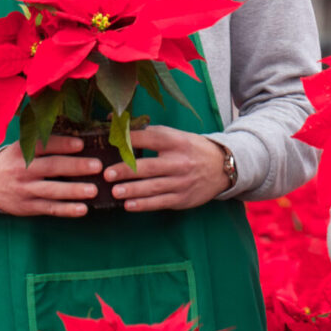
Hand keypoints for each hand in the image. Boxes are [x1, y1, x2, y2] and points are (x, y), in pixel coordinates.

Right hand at [0, 136, 97, 216]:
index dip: (63, 144)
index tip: (81, 144)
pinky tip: (83, 209)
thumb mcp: (20, 148)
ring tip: (94, 190)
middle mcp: (22, 170)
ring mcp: (24, 190)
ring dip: (74, 191)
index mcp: (21, 151)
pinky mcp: (27, 206)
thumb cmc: (13, 162)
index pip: (44, 146)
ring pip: (52, 190)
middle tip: (97, 166)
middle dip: (76, 167)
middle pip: (52, 167)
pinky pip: (49, 208)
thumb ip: (43, 145)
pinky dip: (66, 209)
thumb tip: (78, 140)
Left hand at [106, 126, 228, 211]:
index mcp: (176, 142)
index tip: (111, 141)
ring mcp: (182, 181)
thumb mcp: (176, 136)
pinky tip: (129, 205)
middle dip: (126, 170)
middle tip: (107, 174)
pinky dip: (144, 204)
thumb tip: (118, 125)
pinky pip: (161, 202)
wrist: (222, 167)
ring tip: (114, 192)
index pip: (151, 138)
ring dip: (132, 190)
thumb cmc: (191, 149)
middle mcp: (180, 161)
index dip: (130, 139)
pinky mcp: (183, 198)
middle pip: (149, 166)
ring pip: (153, 187)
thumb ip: (150, 133)